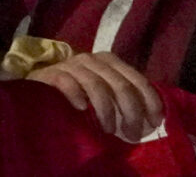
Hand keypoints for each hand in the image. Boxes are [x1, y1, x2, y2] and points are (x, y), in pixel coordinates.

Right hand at [30, 50, 163, 142]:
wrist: (41, 88)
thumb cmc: (80, 94)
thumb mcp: (108, 93)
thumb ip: (126, 98)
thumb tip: (152, 119)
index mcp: (111, 62)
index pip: (139, 81)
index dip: (151, 103)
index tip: (154, 124)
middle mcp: (93, 59)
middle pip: (121, 86)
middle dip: (131, 114)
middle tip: (132, 135)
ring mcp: (72, 65)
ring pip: (97, 86)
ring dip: (107, 112)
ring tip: (108, 130)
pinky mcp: (52, 73)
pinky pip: (69, 84)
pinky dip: (78, 96)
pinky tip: (82, 109)